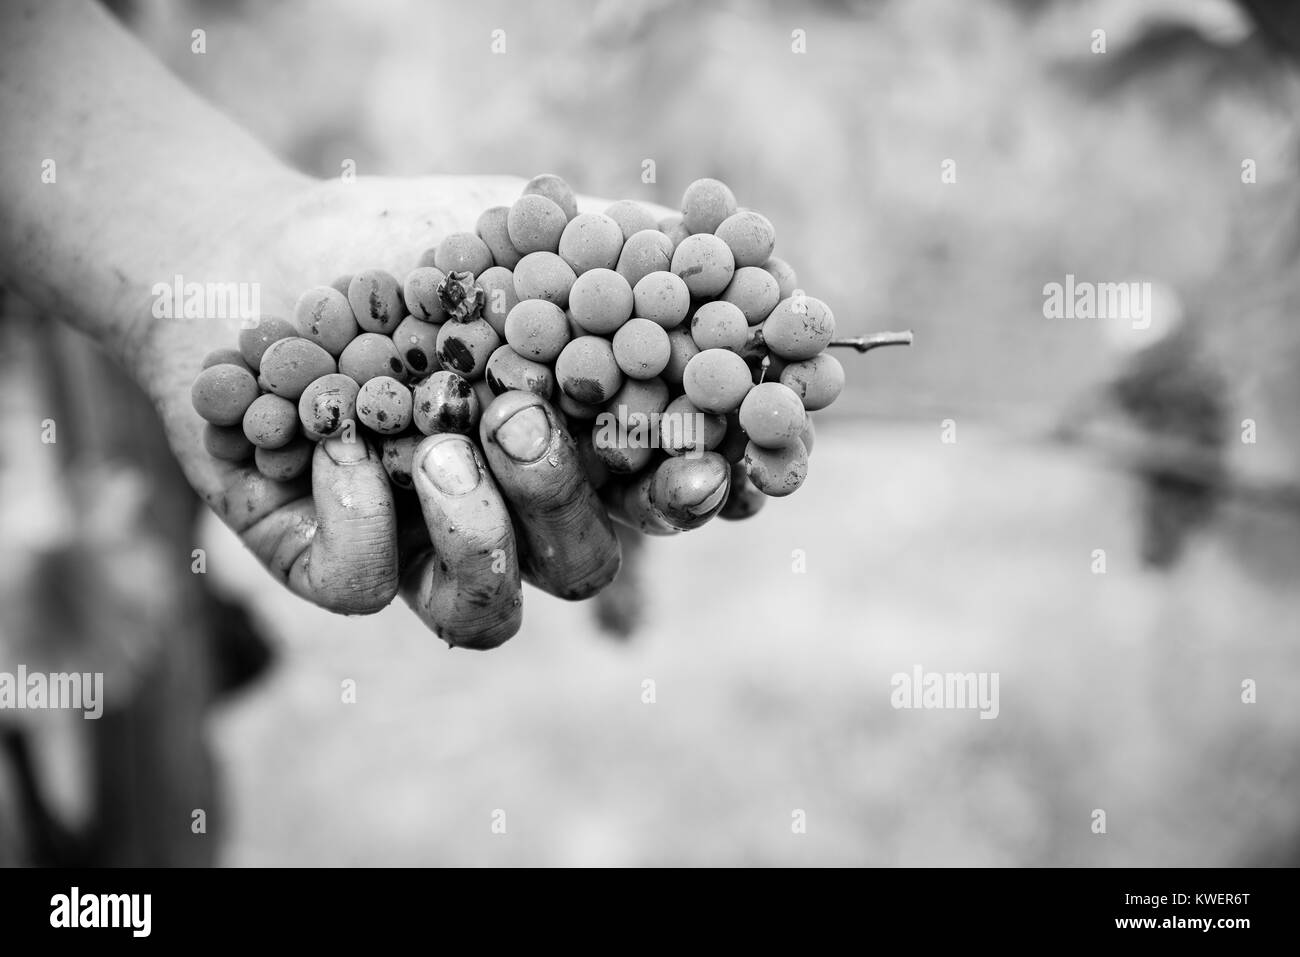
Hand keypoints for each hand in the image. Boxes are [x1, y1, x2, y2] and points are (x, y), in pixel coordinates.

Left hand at [134, 175, 730, 646]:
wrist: (250, 250)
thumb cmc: (402, 241)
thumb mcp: (525, 222)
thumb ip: (633, 248)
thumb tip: (766, 265)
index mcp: (571, 450)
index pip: (656, 497)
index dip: (691, 493)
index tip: (698, 462)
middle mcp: (508, 515)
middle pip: (582, 566)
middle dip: (562, 499)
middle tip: (518, 417)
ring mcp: (420, 550)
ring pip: (485, 612)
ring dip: (476, 534)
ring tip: (431, 441)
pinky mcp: (330, 561)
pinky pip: (364, 586)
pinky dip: (360, 514)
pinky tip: (335, 434)